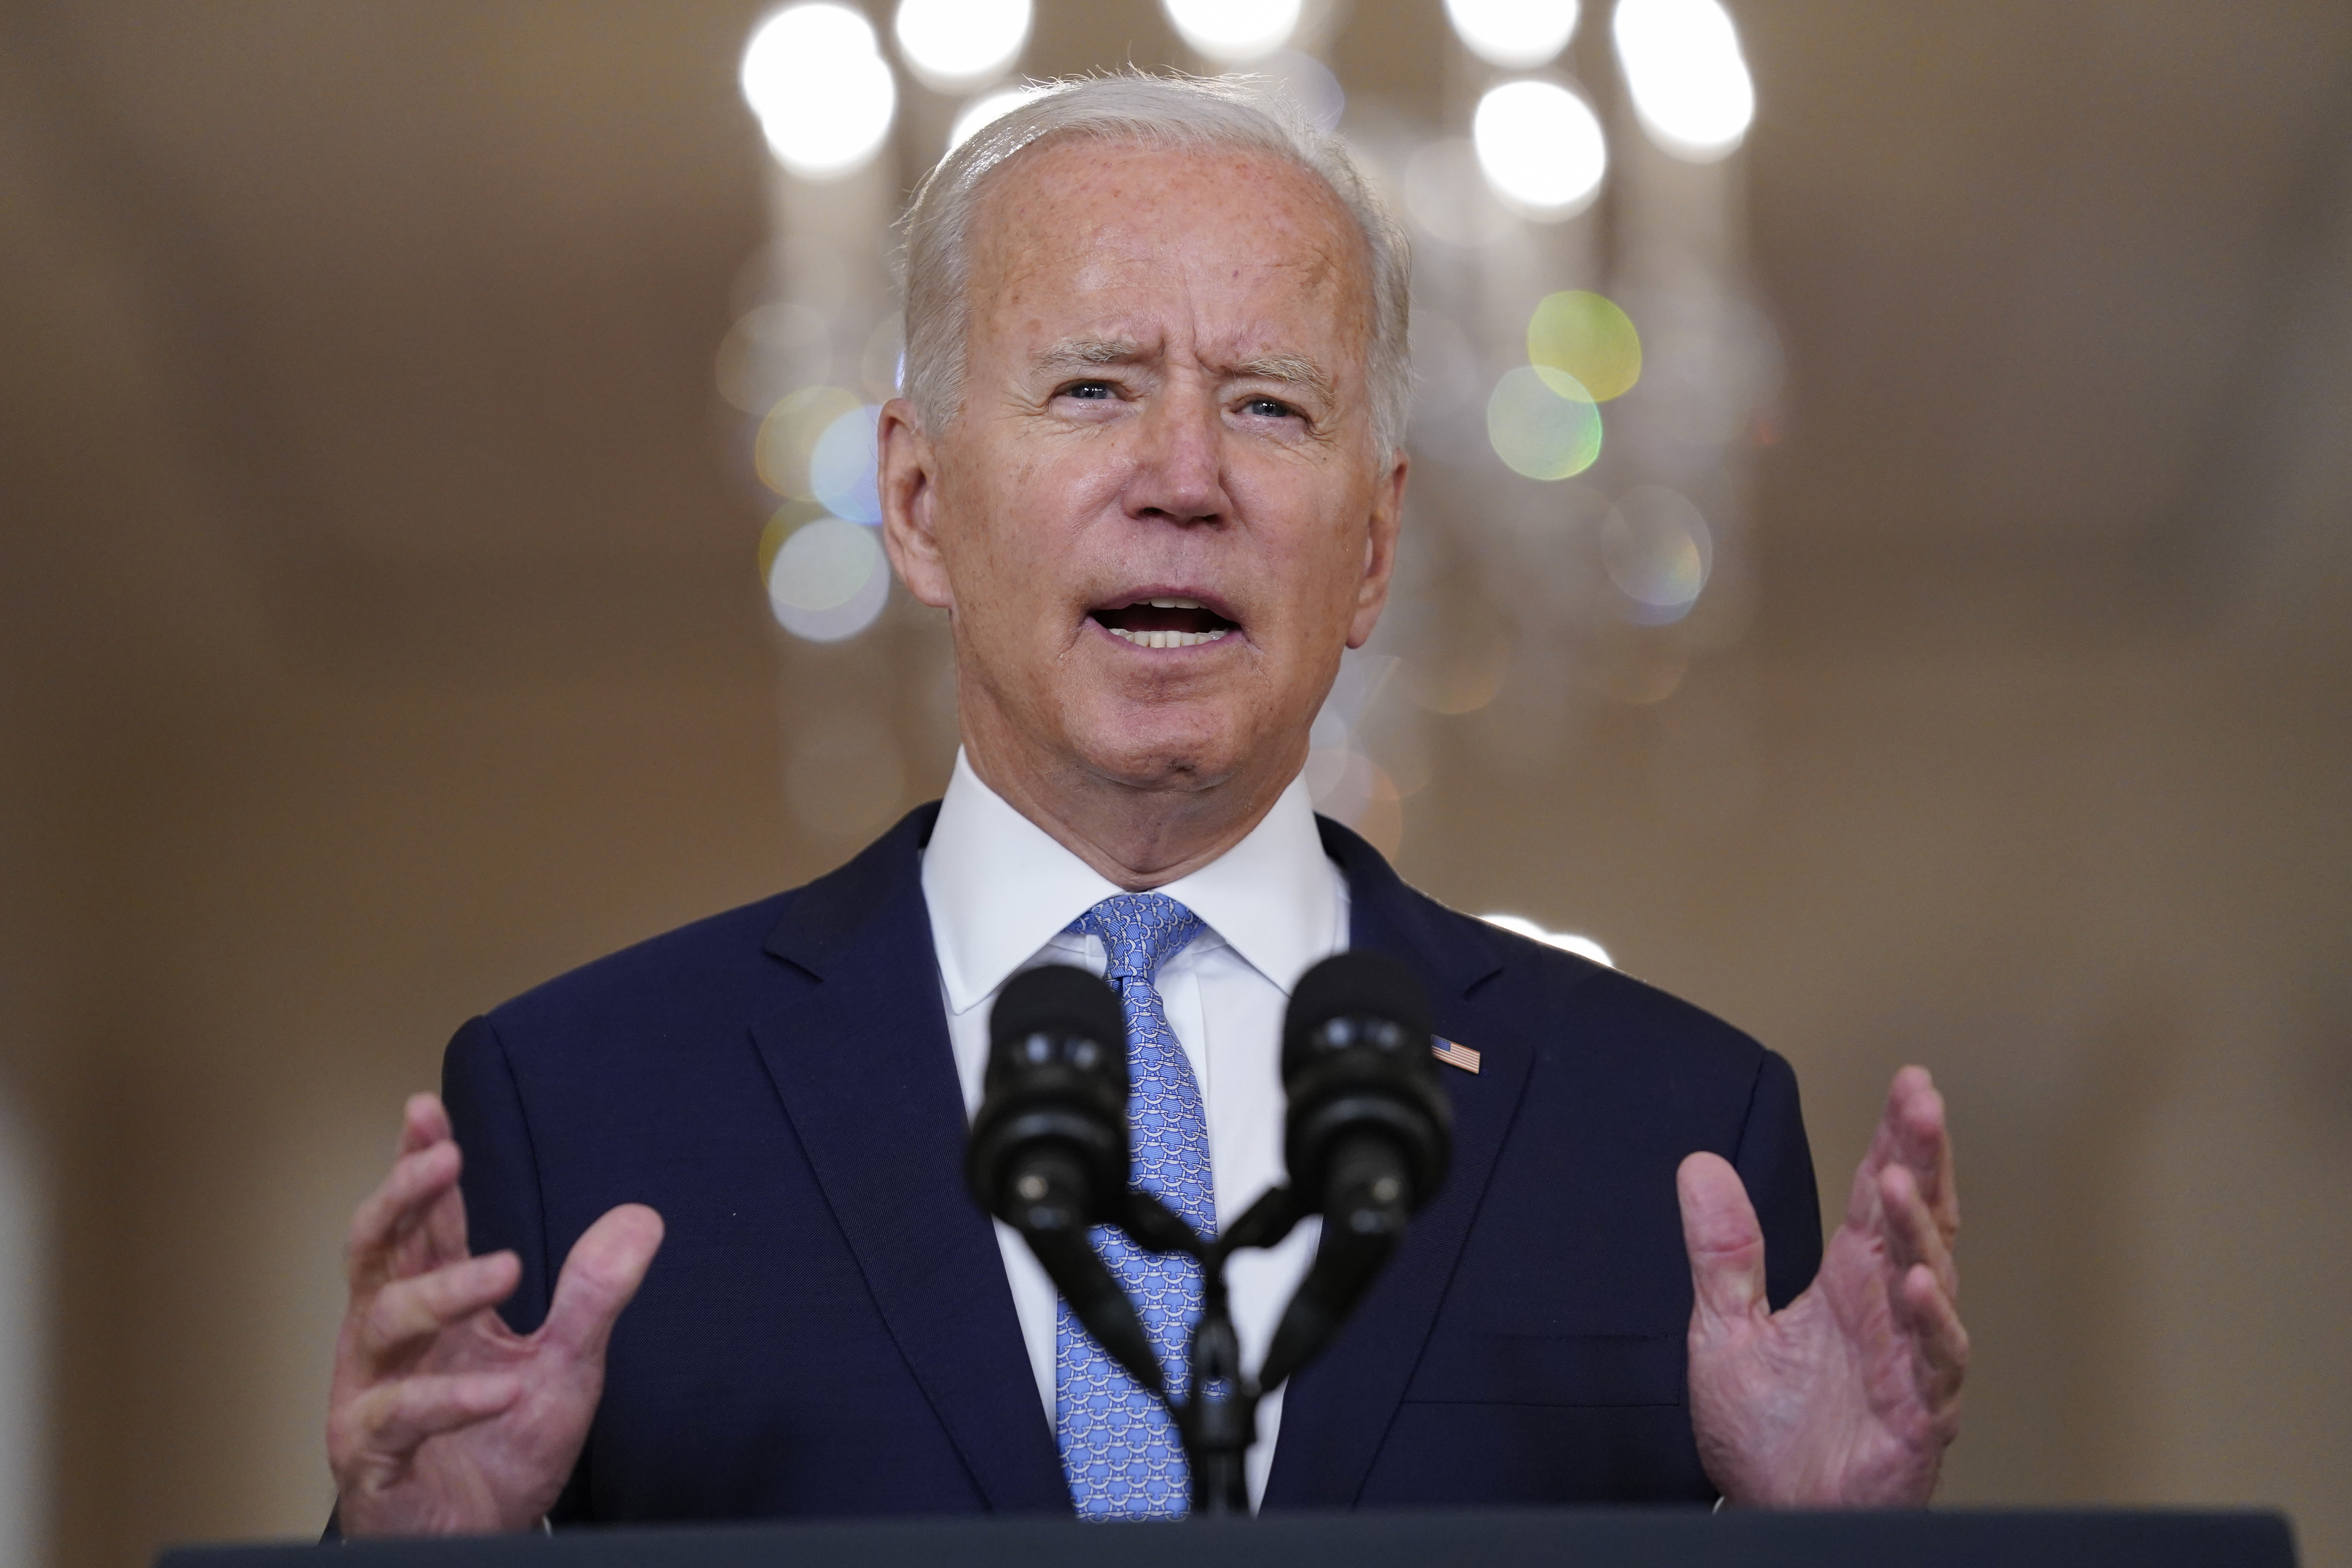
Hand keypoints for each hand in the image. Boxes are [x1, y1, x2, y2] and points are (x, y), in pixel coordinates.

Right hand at [327, 1094, 663, 1535]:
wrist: (482, 1539)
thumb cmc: (503, 1448)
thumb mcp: (567, 1364)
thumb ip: (594, 1293)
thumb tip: (641, 1216)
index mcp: (428, 1309)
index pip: (419, 1223)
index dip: (418, 1164)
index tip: (427, 1108)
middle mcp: (387, 1341)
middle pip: (375, 1250)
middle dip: (402, 1197)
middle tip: (443, 1157)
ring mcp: (370, 1394)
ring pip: (383, 1320)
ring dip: (445, 1290)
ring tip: (507, 1267)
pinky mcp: (370, 1455)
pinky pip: (398, 1415)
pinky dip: (452, 1398)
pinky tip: (502, 1388)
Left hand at [1678, 1066, 1965, 1505]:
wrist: (1773, 1512)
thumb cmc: (1766, 1434)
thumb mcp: (1724, 1328)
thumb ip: (1721, 1248)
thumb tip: (1699, 1164)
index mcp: (1849, 1284)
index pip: (1878, 1197)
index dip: (1895, 1139)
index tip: (1908, 1083)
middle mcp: (1888, 1313)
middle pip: (1917, 1220)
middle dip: (1923, 1158)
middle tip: (1921, 1100)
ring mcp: (1910, 1361)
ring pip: (1931, 1280)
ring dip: (1919, 1229)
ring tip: (1899, 1177)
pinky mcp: (1918, 1414)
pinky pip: (1935, 1361)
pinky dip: (1931, 1321)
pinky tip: (1919, 1282)